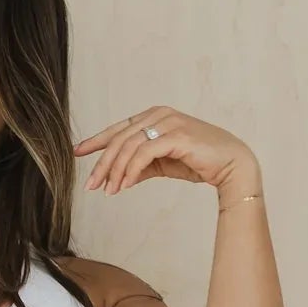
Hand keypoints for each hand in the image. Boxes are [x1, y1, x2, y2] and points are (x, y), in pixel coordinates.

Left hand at [74, 107, 259, 197]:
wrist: (230, 165)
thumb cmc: (199, 162)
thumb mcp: (164, 164)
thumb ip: (142, 167)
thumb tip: (121, 179)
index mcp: (154, 116)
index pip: (119, 128)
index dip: (96, 141)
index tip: (78, 153)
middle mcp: (158, 114)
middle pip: (119, 138)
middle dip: (102, 163)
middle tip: (90, 185)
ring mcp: (167, 122)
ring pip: (129, 146)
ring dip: (115, 171)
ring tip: (108, 192)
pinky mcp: (176, 135)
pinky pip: (144, 154)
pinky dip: (131, 171)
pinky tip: (125, 186)